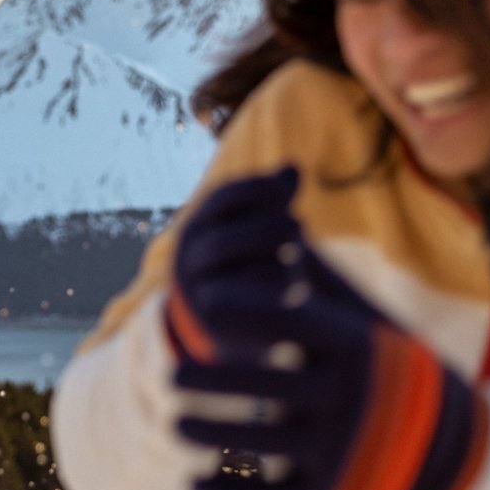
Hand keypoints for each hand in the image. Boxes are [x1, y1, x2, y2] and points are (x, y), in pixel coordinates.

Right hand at [165, 166, 372, 363]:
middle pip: (226, 240)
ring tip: (297, 255)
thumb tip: (293, 168)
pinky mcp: (217, 320)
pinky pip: (249, 305)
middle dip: (268, 228)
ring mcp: (200, 292)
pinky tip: (294, 284)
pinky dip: (275, 291)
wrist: (225, 315)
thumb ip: (273, 199)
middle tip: (300, 225)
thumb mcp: (254, 224)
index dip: (256, 189)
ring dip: (275, 261)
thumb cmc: (246, 256)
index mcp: (198, 226)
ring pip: (236, 277)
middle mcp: (189, 257)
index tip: (285, 191)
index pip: (221, 199)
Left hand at [173, 281, 488, 489]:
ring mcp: (339, 448)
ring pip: (259, 442)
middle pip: (266, 384)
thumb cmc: (390, 368)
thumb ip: (323, 283)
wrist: (449, 447)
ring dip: (211, 432)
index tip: (204, 301)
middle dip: (212, 379)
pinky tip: (193, 482)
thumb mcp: (367, 323)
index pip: (292, 322)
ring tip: (174, 422)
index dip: (245, 308)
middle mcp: (347, 396)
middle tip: (169, 371)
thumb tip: (288, 231)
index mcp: (355, 348)